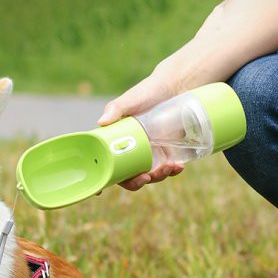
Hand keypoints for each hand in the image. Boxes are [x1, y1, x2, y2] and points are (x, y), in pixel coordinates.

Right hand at [98, 73, 184, 190]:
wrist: (176, 86)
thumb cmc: (148, 91)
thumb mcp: (130, 99)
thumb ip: (116, 109)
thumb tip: (101, 122)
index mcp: (116, 141)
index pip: (105, 164)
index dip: (101, 179)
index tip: (99, 192)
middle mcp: (131, 151)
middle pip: (127, 176)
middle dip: (135, 182)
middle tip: (145, 177)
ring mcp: (150, 153)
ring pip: (149, 175)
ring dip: (157, 177)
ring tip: (169, 167)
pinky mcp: (168, 152)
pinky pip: (167, 169)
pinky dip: (173, 171)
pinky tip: (178, 166)